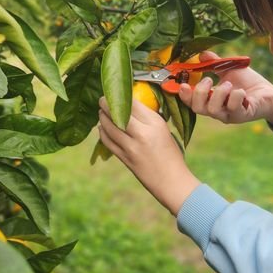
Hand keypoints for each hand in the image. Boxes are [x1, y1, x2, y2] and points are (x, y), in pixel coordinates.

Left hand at [98, 97, 200, 215]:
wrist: (172, 181)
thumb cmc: (172, 155)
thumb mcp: (164, 131)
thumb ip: (148, 119)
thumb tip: (131, 107)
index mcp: (155, 123)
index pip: (132, 103)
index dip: (120, 96)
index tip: (115, 92)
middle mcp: (142, 133)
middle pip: (117, 113)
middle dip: (106, 104)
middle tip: (102, 99)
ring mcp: (131, 147)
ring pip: (109, 127)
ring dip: (102, 117)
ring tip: (101, 112)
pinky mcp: (124, 158)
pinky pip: (108, 141)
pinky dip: (102, 132)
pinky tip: (102, 128)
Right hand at [179, 51, 272, 130]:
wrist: (268, 93)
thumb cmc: (247, 83)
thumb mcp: (228, 70)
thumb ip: (213, 63)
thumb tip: (201, 53)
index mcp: (211, 101)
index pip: (191, 103)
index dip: (184, 95)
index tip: (182, 84)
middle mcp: (218, 111)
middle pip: (198, 109)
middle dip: (200, 93)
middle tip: (209, 80)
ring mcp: (230, 115)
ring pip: (213, 111)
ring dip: (219, 94)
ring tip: (228, 84)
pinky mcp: (243, 115)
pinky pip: (234, 109)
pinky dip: (236, 97)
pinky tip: (242, 91)